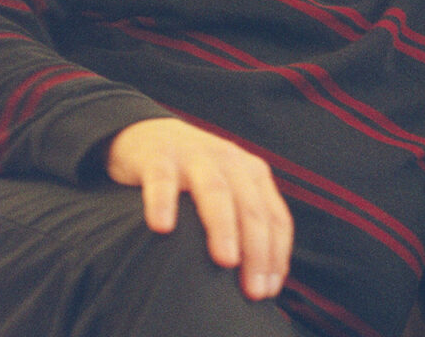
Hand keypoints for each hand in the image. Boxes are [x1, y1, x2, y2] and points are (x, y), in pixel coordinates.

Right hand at [107, 117, 292, 300]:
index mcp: (253, 174)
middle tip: (253, 289)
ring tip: (226, 260)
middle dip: (256, 251)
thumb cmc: (193, 177)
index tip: (269, 290)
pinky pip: (162, 178)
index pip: (275, 217)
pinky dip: (163, 201)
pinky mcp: (159, 156)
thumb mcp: (228, 191)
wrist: (148, 134)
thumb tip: (262, 279)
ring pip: (216, 191)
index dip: (276, 254)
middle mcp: (230, 161)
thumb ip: (245, 222)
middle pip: (251, 208)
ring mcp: (195, 156)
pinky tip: (163, 227)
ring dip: (223, 226)